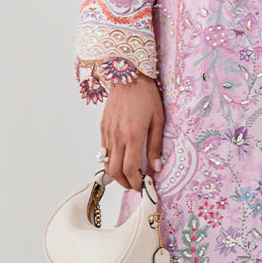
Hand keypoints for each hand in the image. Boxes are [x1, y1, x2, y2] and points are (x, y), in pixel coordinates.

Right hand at [98, 72, 164, 191]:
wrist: (127, 75)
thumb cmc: (146, 96)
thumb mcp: (158, 120)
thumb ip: (156, 145)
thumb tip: (156, 168)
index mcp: (133, 135)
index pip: (129, 169)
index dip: (135, 182)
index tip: (143, 186)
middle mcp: (117, 136)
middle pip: (115, 171)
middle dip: (125, 183)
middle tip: (136, 185)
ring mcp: (107, 133)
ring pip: (106, 163)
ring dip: (116, 174)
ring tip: (129, 176)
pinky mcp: (103, 128)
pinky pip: (104, 151)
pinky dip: (111, 161)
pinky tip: (121, 160)